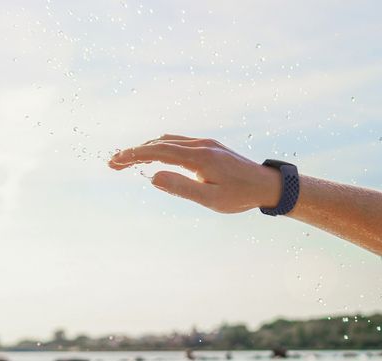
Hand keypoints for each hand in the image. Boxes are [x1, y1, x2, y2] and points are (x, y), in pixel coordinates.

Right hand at [108, 135, 282, 213]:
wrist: (268, 185)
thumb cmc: (240, 196)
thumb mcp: (210, 199)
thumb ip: (181, 188)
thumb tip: (153, 177)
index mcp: (198, 156)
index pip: (158, 151)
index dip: (134, 156)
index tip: (115, 162)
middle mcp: (201, 145)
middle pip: (159, 143)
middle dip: (134, 152)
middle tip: (113, 164)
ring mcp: (206, 143)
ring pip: (169, 140)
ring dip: (147, 148)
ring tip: (129, 160)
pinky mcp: (210, 146)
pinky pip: (180, 142)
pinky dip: (162, 147)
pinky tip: (155, 156)